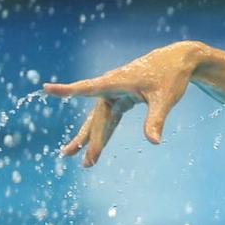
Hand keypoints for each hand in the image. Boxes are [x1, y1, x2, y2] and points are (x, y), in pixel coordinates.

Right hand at [43, 41, 202, 166]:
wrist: (177, 62)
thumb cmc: (170, 77)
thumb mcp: (165, 99)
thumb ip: (156, 120)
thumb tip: (153, 142)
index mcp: (116, 81)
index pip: (87, 87)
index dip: (67, 90)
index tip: (47, 88)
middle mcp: (111, 87)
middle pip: (96, 117)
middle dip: (90, 140)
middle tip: (86, 162)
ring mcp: (114, 94)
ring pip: (99, 120)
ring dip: (90, 139)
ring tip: (79, 159)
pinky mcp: (120, 99)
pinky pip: (108, 119)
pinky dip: (102, 133)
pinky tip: (95, 148)